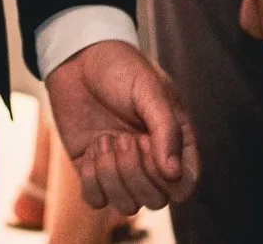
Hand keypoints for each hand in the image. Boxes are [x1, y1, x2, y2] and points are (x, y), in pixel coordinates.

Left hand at [43, 41, 198, 211]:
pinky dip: (92, 181)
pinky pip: (96, 200)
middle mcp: (150, 161)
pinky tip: (91, 149)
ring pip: (127, 206)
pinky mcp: (92, 170)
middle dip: (135, 173)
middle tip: (122, 137)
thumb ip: (165, 129)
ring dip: (112, 176)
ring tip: (104, 140)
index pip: (184, 185)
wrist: (77, 57)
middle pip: (156, 201)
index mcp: (175, 142)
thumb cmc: (120, 68)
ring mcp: (121, 168)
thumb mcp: (148, 90)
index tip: (147, 142)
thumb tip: (174, 174)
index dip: (167, 177)